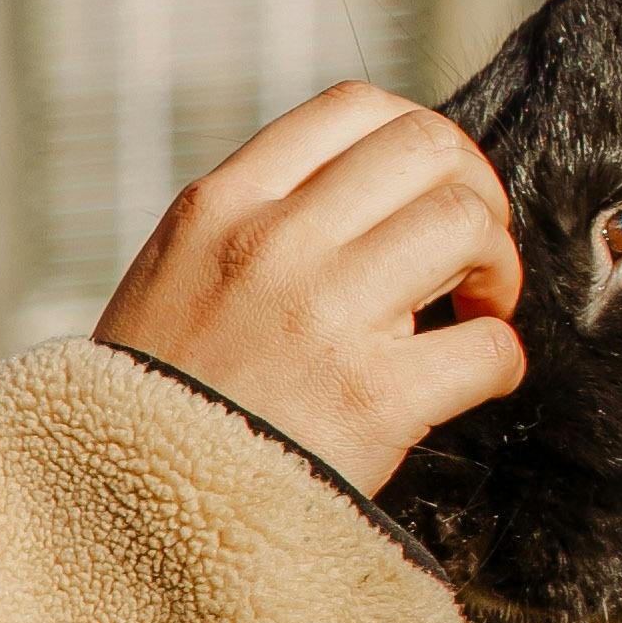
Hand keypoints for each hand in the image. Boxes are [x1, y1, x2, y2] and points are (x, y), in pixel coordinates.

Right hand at [92, 85, 523, 493]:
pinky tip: (475, 380)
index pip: (355, 106)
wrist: (121, 516)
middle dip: (475, 192)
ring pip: (466, 225)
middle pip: (428, 148)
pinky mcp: (373, 400)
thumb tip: (363, 190)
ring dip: (497, 265)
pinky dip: (500, 359)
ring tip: (476, 308)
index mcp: (222, 205)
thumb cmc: (155, 403)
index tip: (430, 188)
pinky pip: (488, 347)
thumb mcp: (173, 274)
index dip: (419, 137)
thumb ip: (253, 221)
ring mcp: (324, 316)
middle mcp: (273, 243)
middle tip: (470, 253)